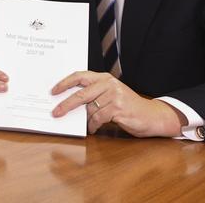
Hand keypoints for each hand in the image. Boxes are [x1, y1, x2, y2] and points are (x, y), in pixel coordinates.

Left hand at [51, 71, 186, 136]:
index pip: (79, 76)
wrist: (152, 116)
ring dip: (84, 119)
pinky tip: (94, 128)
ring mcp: (114, 95)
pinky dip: (94, 125)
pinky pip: (99, 118)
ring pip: (89, 108)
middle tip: (56, 112)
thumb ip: (93, 95)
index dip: (64, 83)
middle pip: (80, 94)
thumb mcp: (110, 95)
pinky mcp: (119, 108)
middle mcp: (108, 83)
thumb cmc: (127, 106)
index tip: (53, 91)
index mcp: (104, 78)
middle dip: (65, 104)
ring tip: (84, 125)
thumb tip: (69, 104)